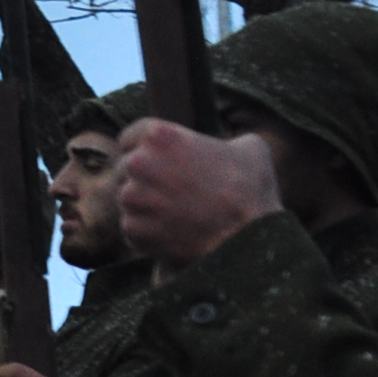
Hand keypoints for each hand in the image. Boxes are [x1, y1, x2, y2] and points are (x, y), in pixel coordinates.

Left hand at [119, 118, 281, 267]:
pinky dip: (148, 232)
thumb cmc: (250, 191)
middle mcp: (138, 164)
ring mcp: (132, 199)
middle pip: (126, 168)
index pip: (130, 137)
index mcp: (159, 135)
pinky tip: (173, 233)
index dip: (143, 149)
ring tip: (176, 214)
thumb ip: (223, 141)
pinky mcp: (132, 230)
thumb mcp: (248, 148)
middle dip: (144, 179)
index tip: (154, 160)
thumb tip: (224, 148)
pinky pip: (132, 228)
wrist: (248, 240)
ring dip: (145, 206)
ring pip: (128, 199)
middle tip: (171, 191)